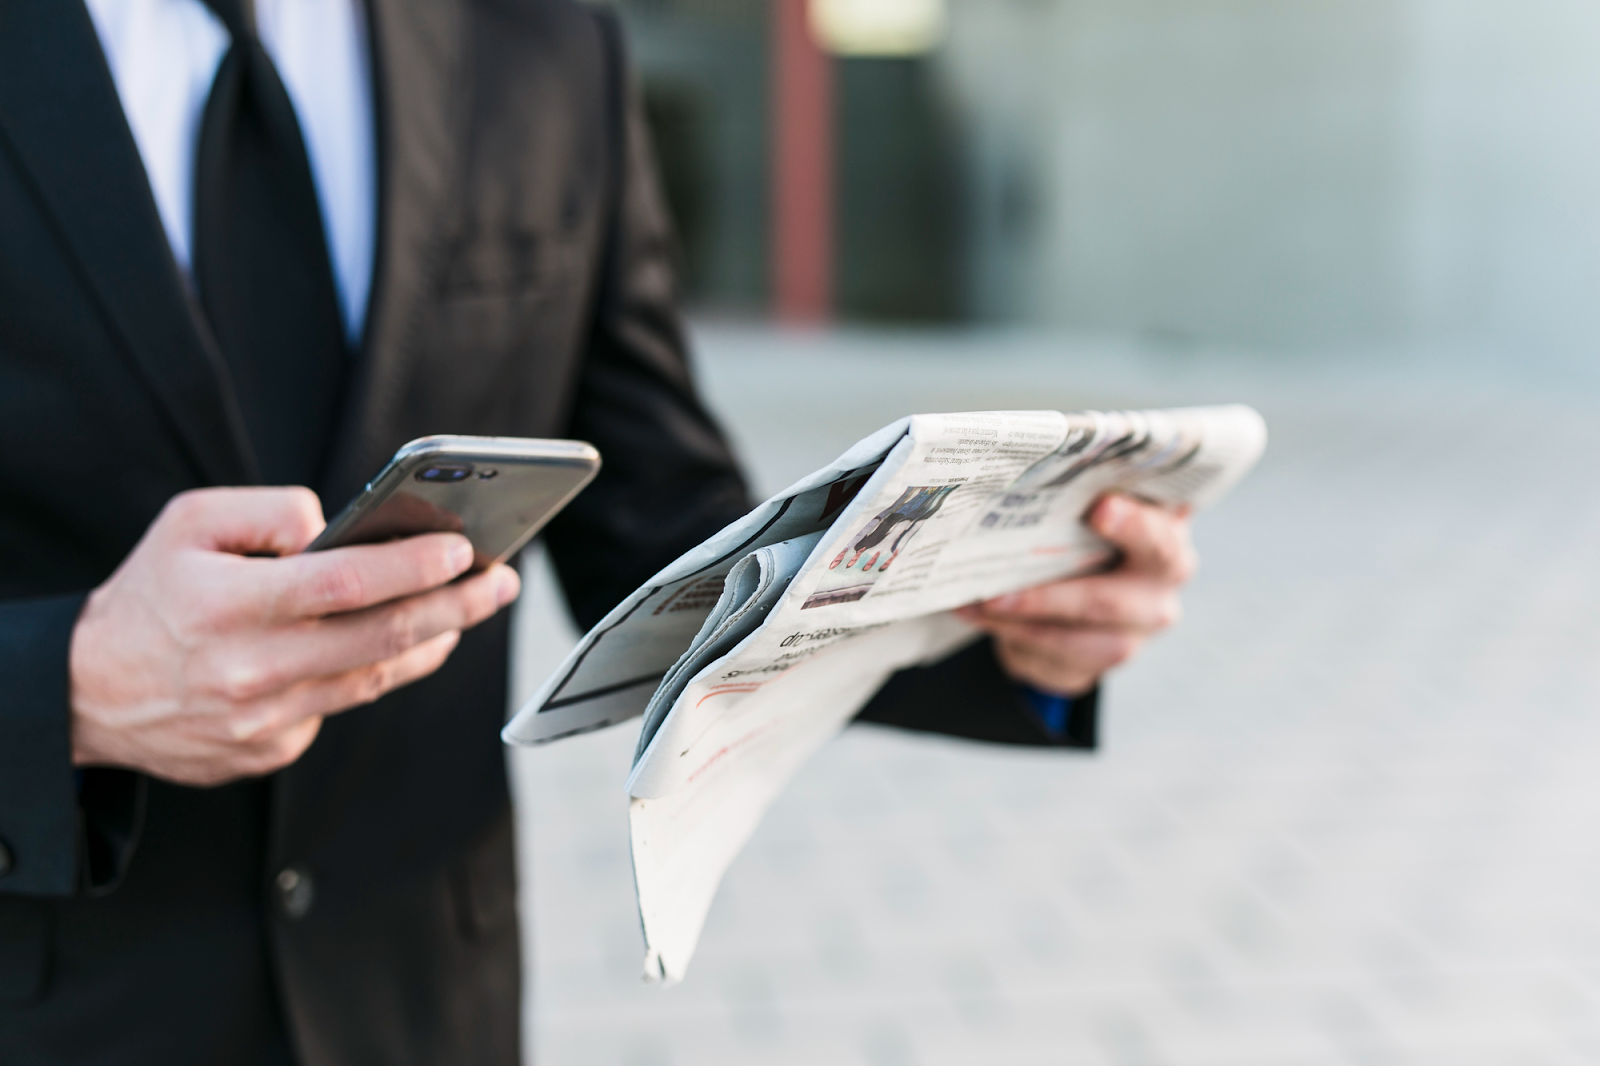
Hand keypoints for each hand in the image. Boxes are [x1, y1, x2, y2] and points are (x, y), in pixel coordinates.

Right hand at [69, 487, 520, 786]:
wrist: (88, 695)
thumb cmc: (150, 595)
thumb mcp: (188, 523)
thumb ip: (269, 510)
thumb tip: (336, 525)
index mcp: (232, 603)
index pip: (346, 582)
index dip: (415, 566)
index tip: (466, 549)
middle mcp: (254, 666)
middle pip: (384, 637)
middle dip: (458, 606)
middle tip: (502, 581)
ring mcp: (265, 719)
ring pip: (375, 678)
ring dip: (433, 641)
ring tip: (469, 607)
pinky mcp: (271, 751)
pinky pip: (340, 706)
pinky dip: (371, 673)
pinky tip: (397, 646)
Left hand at [955, 494, 1194, 695]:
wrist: (1092, 596)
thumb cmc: (1090, 533)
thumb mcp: (1094, 508)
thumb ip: (1082, 493)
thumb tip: (1031, 463)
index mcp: (1165, 539)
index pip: (1159, 535)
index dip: (1133, 524)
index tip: (1100, 508)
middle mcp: (1159, 590)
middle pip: (1110, 602)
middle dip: (1052, 598)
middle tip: (1000, 592)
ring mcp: (1135, 633)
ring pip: (1076, 640)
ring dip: (1022, 622)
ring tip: (979, 603)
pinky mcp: (1101, 661)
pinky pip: (1055, 655)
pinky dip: (1010, 634)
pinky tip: (976, 613)